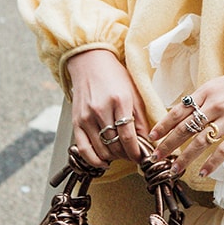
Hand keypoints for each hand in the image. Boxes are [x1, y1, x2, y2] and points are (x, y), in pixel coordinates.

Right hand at [66, 48, 149, 167]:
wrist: (89, 62)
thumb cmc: (115, 76)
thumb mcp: (134, 93)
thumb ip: (141, 118)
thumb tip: (148, 142)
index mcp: (119, 101)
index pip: (129, 136)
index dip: (137, 152)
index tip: (143, 158)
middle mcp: (101, 110)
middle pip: (115, 145)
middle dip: (127, 155)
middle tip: (134, 155)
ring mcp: (86, 117)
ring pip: (102, 150)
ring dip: (114, 158)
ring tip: (121, 154)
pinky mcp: (75, 122)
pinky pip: (83, 149)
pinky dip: (94, 160)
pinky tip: (103, 162)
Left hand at [148, 58, 223, 179]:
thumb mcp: (219, 85)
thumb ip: (202, 99)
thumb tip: (183, 114)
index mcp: (207, 92)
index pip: (179, 111)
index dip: (163, 125)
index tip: (152, 137)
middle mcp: (216, 105)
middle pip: (185, 128)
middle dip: (168, 145)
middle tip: (154, 158)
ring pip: (201, 141)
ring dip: (185, 158)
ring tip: (175, 170)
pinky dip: (212, 163)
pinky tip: (204, 173)